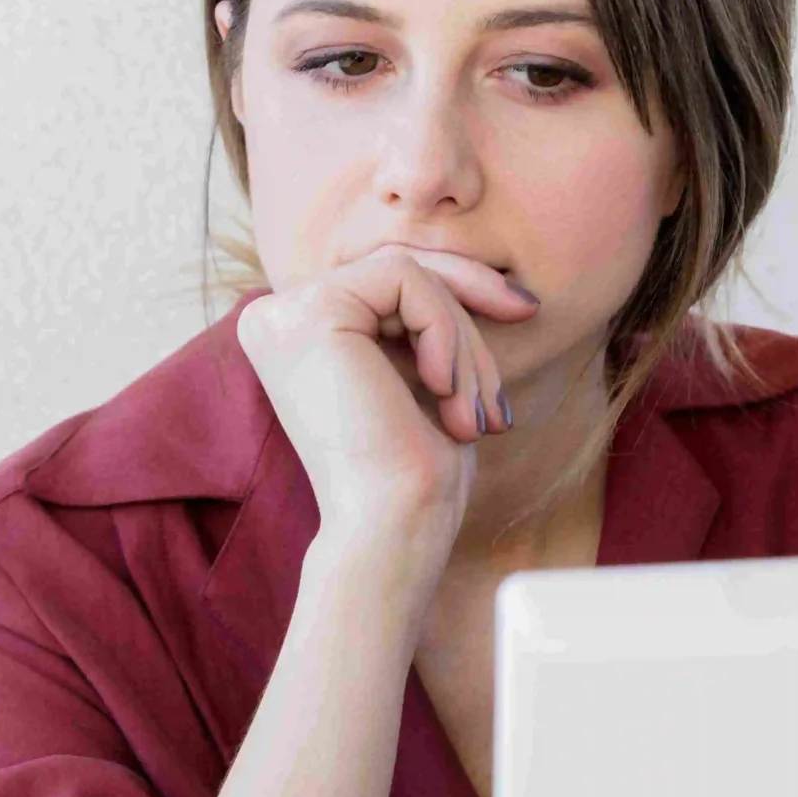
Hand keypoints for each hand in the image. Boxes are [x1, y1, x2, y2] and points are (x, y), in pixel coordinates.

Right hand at [235, 243, 540, 567]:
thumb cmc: (411, 474)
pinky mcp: (310, 311)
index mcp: (291, 334)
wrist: (388, 531)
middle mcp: (273, 316)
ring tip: (473, 411)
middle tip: (517, 340)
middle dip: (470, 301)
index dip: (457, 287)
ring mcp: (284, 311)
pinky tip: (444, 390)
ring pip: (409, 271)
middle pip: (397, 266)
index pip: (384, 279)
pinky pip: (407, 279)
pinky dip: (446, 331)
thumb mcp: (421, 374)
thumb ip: (422, 319)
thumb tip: (479, 272)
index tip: (523, 309)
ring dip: (462, 339)